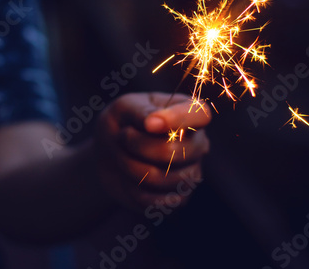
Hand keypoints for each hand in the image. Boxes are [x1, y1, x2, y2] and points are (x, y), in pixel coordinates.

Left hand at [95, 92, 210, 212]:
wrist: (108, 157)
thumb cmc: (120, 124)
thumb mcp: (124, 108)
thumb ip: (141, 111)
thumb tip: (154, 122)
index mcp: (188, 113)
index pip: (200, 114)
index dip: (178, 119)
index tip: (149, 124)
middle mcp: (198, 143)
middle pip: (176, 152)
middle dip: (138, 146)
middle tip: (121, 137)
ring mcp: (192, 172)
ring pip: (162, 178)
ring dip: (130, 167)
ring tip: (121, 156)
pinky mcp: (180, 198)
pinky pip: (156, 201)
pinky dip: (132, 190)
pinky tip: (128, 178)